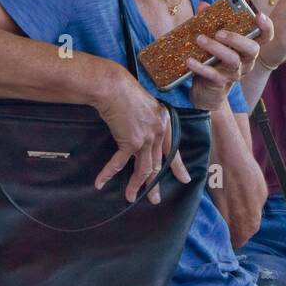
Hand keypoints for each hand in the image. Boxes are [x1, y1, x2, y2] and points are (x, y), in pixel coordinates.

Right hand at [94, 65, 190, 203]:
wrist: (114, 87)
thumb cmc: (125, 92)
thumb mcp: (144, 106)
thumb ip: (147, 121)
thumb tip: (141, 133)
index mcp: (164, 123)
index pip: (174, 149)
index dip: (178, 166)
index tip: (185, 179)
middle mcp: (159, 132)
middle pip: (158, 164)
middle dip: (155, 183)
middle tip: (155, 199)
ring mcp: (146, 138)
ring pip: (143, 168)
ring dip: (136, 185)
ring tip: (131, 197)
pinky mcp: (130, 141)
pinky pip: (119, 163)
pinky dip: (108, 173)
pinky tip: (100, 183)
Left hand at [186, 3, 272, 110]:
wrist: (205, 89)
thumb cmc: (212, 59)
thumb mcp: (213, 40)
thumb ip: (210, 21)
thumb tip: (203, 5)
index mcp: (246, 47)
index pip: (265, 37)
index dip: (266, 26)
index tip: (259, 15)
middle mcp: (246, 60)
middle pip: (252, 49)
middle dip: (236, 38)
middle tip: (219, 32)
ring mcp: (235, 73)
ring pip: (233, 60)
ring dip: (216, 48)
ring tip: (200, 39)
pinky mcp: (221, 82)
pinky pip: (213, 74)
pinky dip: (200, 67)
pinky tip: (189, 60)